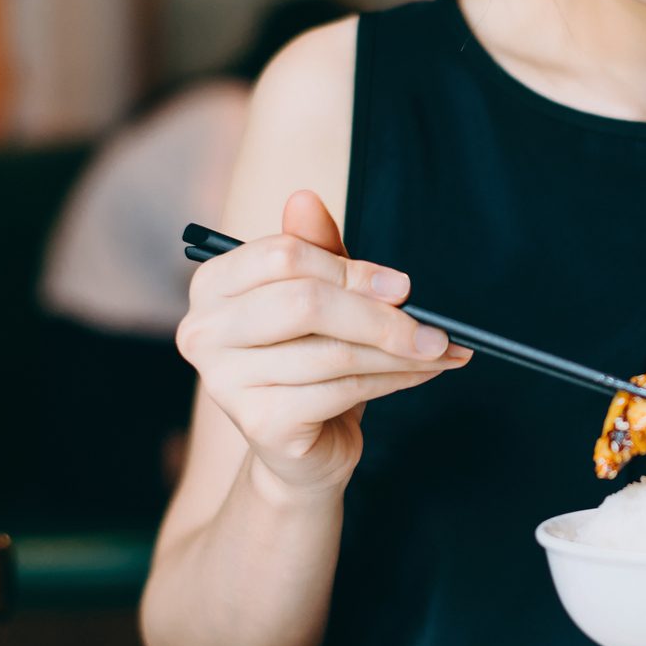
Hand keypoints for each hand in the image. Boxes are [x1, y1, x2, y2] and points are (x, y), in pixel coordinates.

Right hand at [176, 190, 469, 491]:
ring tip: (440, 351)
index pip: (283, 256)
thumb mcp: (318, 297)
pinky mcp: (259, 423)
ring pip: (333, 352)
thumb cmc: (310, 359)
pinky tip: (420, 375)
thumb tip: (305, 198)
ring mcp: (225, 381)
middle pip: (306, 302)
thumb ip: (316, 251)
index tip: (403, 287)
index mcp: (214, 286)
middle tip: (433, 327)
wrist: (302, 447)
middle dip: (380, 315)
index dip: (352, 270)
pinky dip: (393, 381)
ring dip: (400, 352)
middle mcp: (205, 331)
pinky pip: (342, 389)